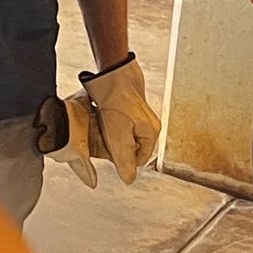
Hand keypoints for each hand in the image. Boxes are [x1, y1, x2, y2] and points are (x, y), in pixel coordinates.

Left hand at [45, 56, 161, 188]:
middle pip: (129, 148)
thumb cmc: (117, 102)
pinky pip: (117, 123)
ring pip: (122, 135)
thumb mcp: (119, 137)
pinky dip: (108, 122)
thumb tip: (129, 180)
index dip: (121, 158)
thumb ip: (124, 161)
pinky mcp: (127, 107)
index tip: (110, 147)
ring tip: (102, 123)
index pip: (137, 160)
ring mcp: (138, 116)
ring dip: (110, 133)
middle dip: (115, 145)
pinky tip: (101, 115)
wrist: (111, 72)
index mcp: (151, 134)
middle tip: (104, 134)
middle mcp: (148, 125)